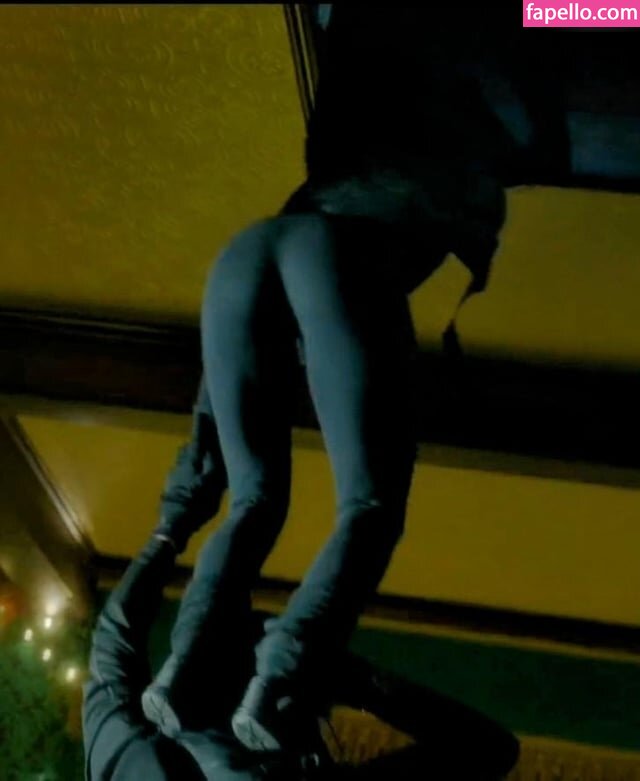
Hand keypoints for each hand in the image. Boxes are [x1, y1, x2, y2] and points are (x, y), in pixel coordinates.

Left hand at [155, 380, 226, 550]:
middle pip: (190, 447)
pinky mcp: (169, 488)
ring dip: (193, 457)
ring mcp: (172, 476)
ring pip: (184, 460)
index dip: (200, 422)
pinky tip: (194, 480)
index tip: (199, 406)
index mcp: (192, 459)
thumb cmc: (197, 503)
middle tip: (208, 438)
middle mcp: (180, 463)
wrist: (174, 526)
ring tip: (203, 460)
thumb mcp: (213, 482)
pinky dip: (188, 471)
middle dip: (198, 441)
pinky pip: (181, 472)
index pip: (198, 435)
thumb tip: (219, 443)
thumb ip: (215, 462)